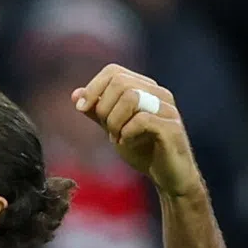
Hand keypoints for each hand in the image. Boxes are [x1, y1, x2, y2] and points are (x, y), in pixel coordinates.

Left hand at [73, 64, 200, 195]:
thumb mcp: (113, 128)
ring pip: (131, 97)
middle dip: (104, 107)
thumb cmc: (142, 150)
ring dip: (115, 121)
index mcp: (144, 89)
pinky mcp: (171, 127)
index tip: (81, 109)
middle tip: (107, 129)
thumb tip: (76, 94)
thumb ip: (97, 111)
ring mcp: (167, 109)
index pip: (113, 71)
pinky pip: (142, 120)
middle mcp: (158, 93)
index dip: (93, 88)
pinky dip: (127, 133)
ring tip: (117, 138)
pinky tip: (128, 144)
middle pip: (120, 82)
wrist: (168, 176)